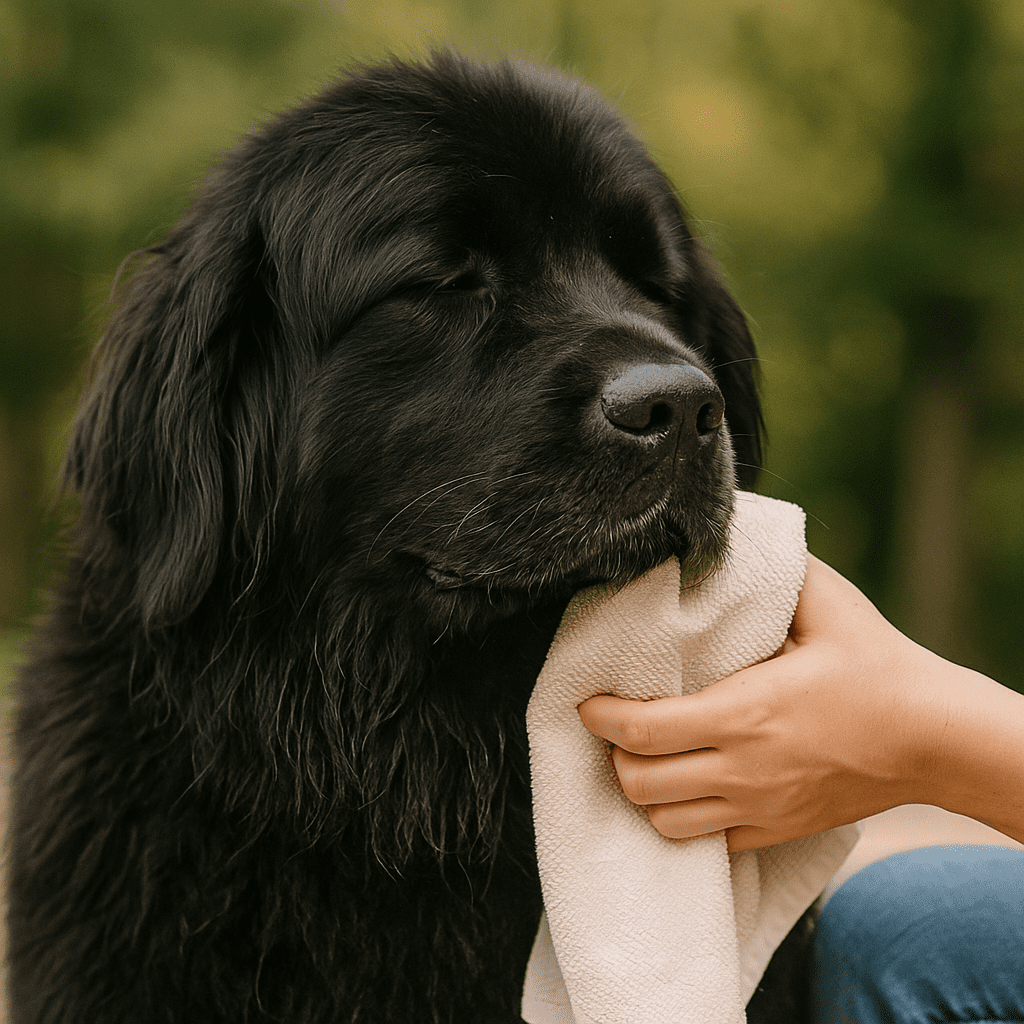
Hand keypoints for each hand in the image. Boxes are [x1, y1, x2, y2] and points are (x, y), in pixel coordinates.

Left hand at [578, 555, 1021, 850]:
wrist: (934, 740)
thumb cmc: (878, 667)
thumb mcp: (828, 605)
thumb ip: (775, 572)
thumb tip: (728, 539)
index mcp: (744, 712)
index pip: (643, 729)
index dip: (601, 717)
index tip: (589, 701)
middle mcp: (743, 768)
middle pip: (639, 782)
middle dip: (614, 754)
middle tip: (618, 726)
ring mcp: (758, 808)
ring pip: (664, 821)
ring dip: (644, 790)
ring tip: (648, 757)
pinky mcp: (775, 831)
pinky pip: (707, 843)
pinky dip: (683, 819)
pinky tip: (688, 787)